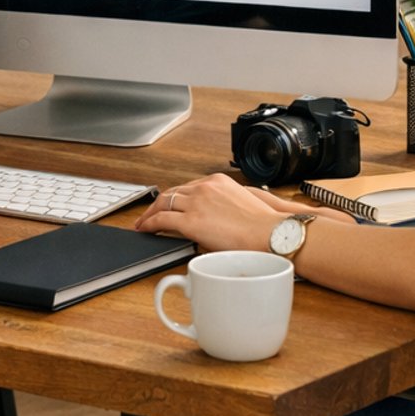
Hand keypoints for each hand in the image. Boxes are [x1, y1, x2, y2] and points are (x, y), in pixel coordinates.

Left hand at [135, 173, 352, 251]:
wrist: (271, 234)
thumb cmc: (264, 227)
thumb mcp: (244, 205)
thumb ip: (227, 208)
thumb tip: (221, 221)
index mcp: (218, 182)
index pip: (188, 187)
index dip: (175, 197)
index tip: (169, 204)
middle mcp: (205, 187)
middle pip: (172, 192)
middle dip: (159, 203)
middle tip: (149, 214)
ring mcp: (197, 202)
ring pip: (163, 204)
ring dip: (150, 214)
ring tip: (143, 224)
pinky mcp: (191, 220)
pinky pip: (162, 219)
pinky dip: (150, 224)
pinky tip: (145, 230)